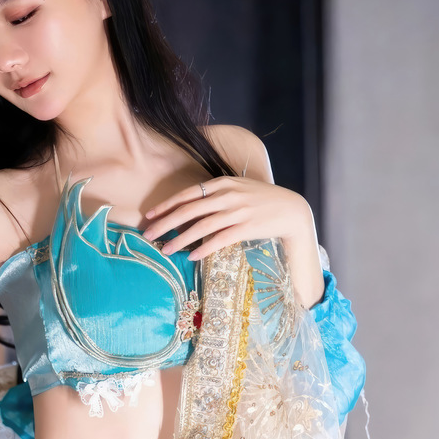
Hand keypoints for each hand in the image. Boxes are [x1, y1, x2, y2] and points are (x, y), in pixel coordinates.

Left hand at [142, 175, 323, 306]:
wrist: (291, 209)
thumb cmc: (260, 199)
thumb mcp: (237, 188)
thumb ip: (215, 193)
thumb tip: (190, 206)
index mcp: (222, 183)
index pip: (187, 194)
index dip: (166, 205)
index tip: (149, 215)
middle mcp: (227, 195)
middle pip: (188, 210)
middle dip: (165, 223)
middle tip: (148, 235)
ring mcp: (237, 211)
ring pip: (201, 226)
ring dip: (180, 239)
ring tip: (166, 250)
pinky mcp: (247, 227)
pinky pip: (220, 239)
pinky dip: (204, 247)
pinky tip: (192, 255)